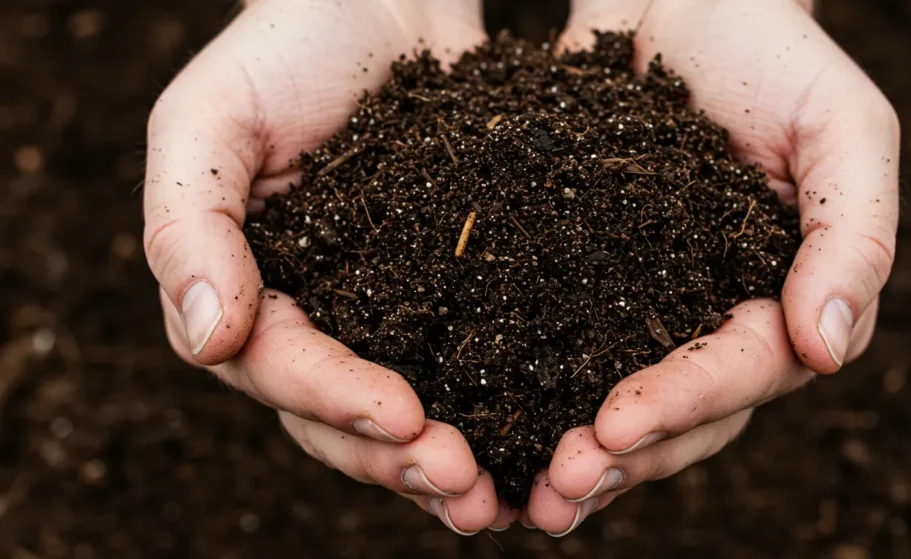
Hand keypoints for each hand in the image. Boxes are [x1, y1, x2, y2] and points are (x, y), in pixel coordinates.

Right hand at [143, 0, 515, 533]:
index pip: (277, 367)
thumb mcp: (212, 118)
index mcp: (251, 290)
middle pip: (341, 417)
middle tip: (466, 488)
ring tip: (503, 500)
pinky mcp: (456, 292)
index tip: (404, 417)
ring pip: (407, 411)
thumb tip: (209, 338)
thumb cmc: (287, 44)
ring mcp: (388, 311)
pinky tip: (548, 438)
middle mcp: (319, 317)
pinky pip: (473, 360)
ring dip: (447, 461)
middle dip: (398, 458)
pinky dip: (501, 406)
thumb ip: (191, 225)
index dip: (334, 400)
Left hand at [524, 0, 898, 534]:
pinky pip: (553, 348)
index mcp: (780, 295)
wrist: (678, 1)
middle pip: (679, 416)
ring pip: (614, 402)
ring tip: (518, 496)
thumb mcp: (841, 126)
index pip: (743, 372)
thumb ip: (853, 234)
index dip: (682, 404)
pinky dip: (525, 396)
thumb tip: (827, 349)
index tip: (615, 425)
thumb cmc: (770, 50)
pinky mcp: (577, 282)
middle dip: (622, 456)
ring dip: (573, 455)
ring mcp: (642, 307)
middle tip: (557, 491)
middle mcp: (710, 317)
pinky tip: (478, 428)